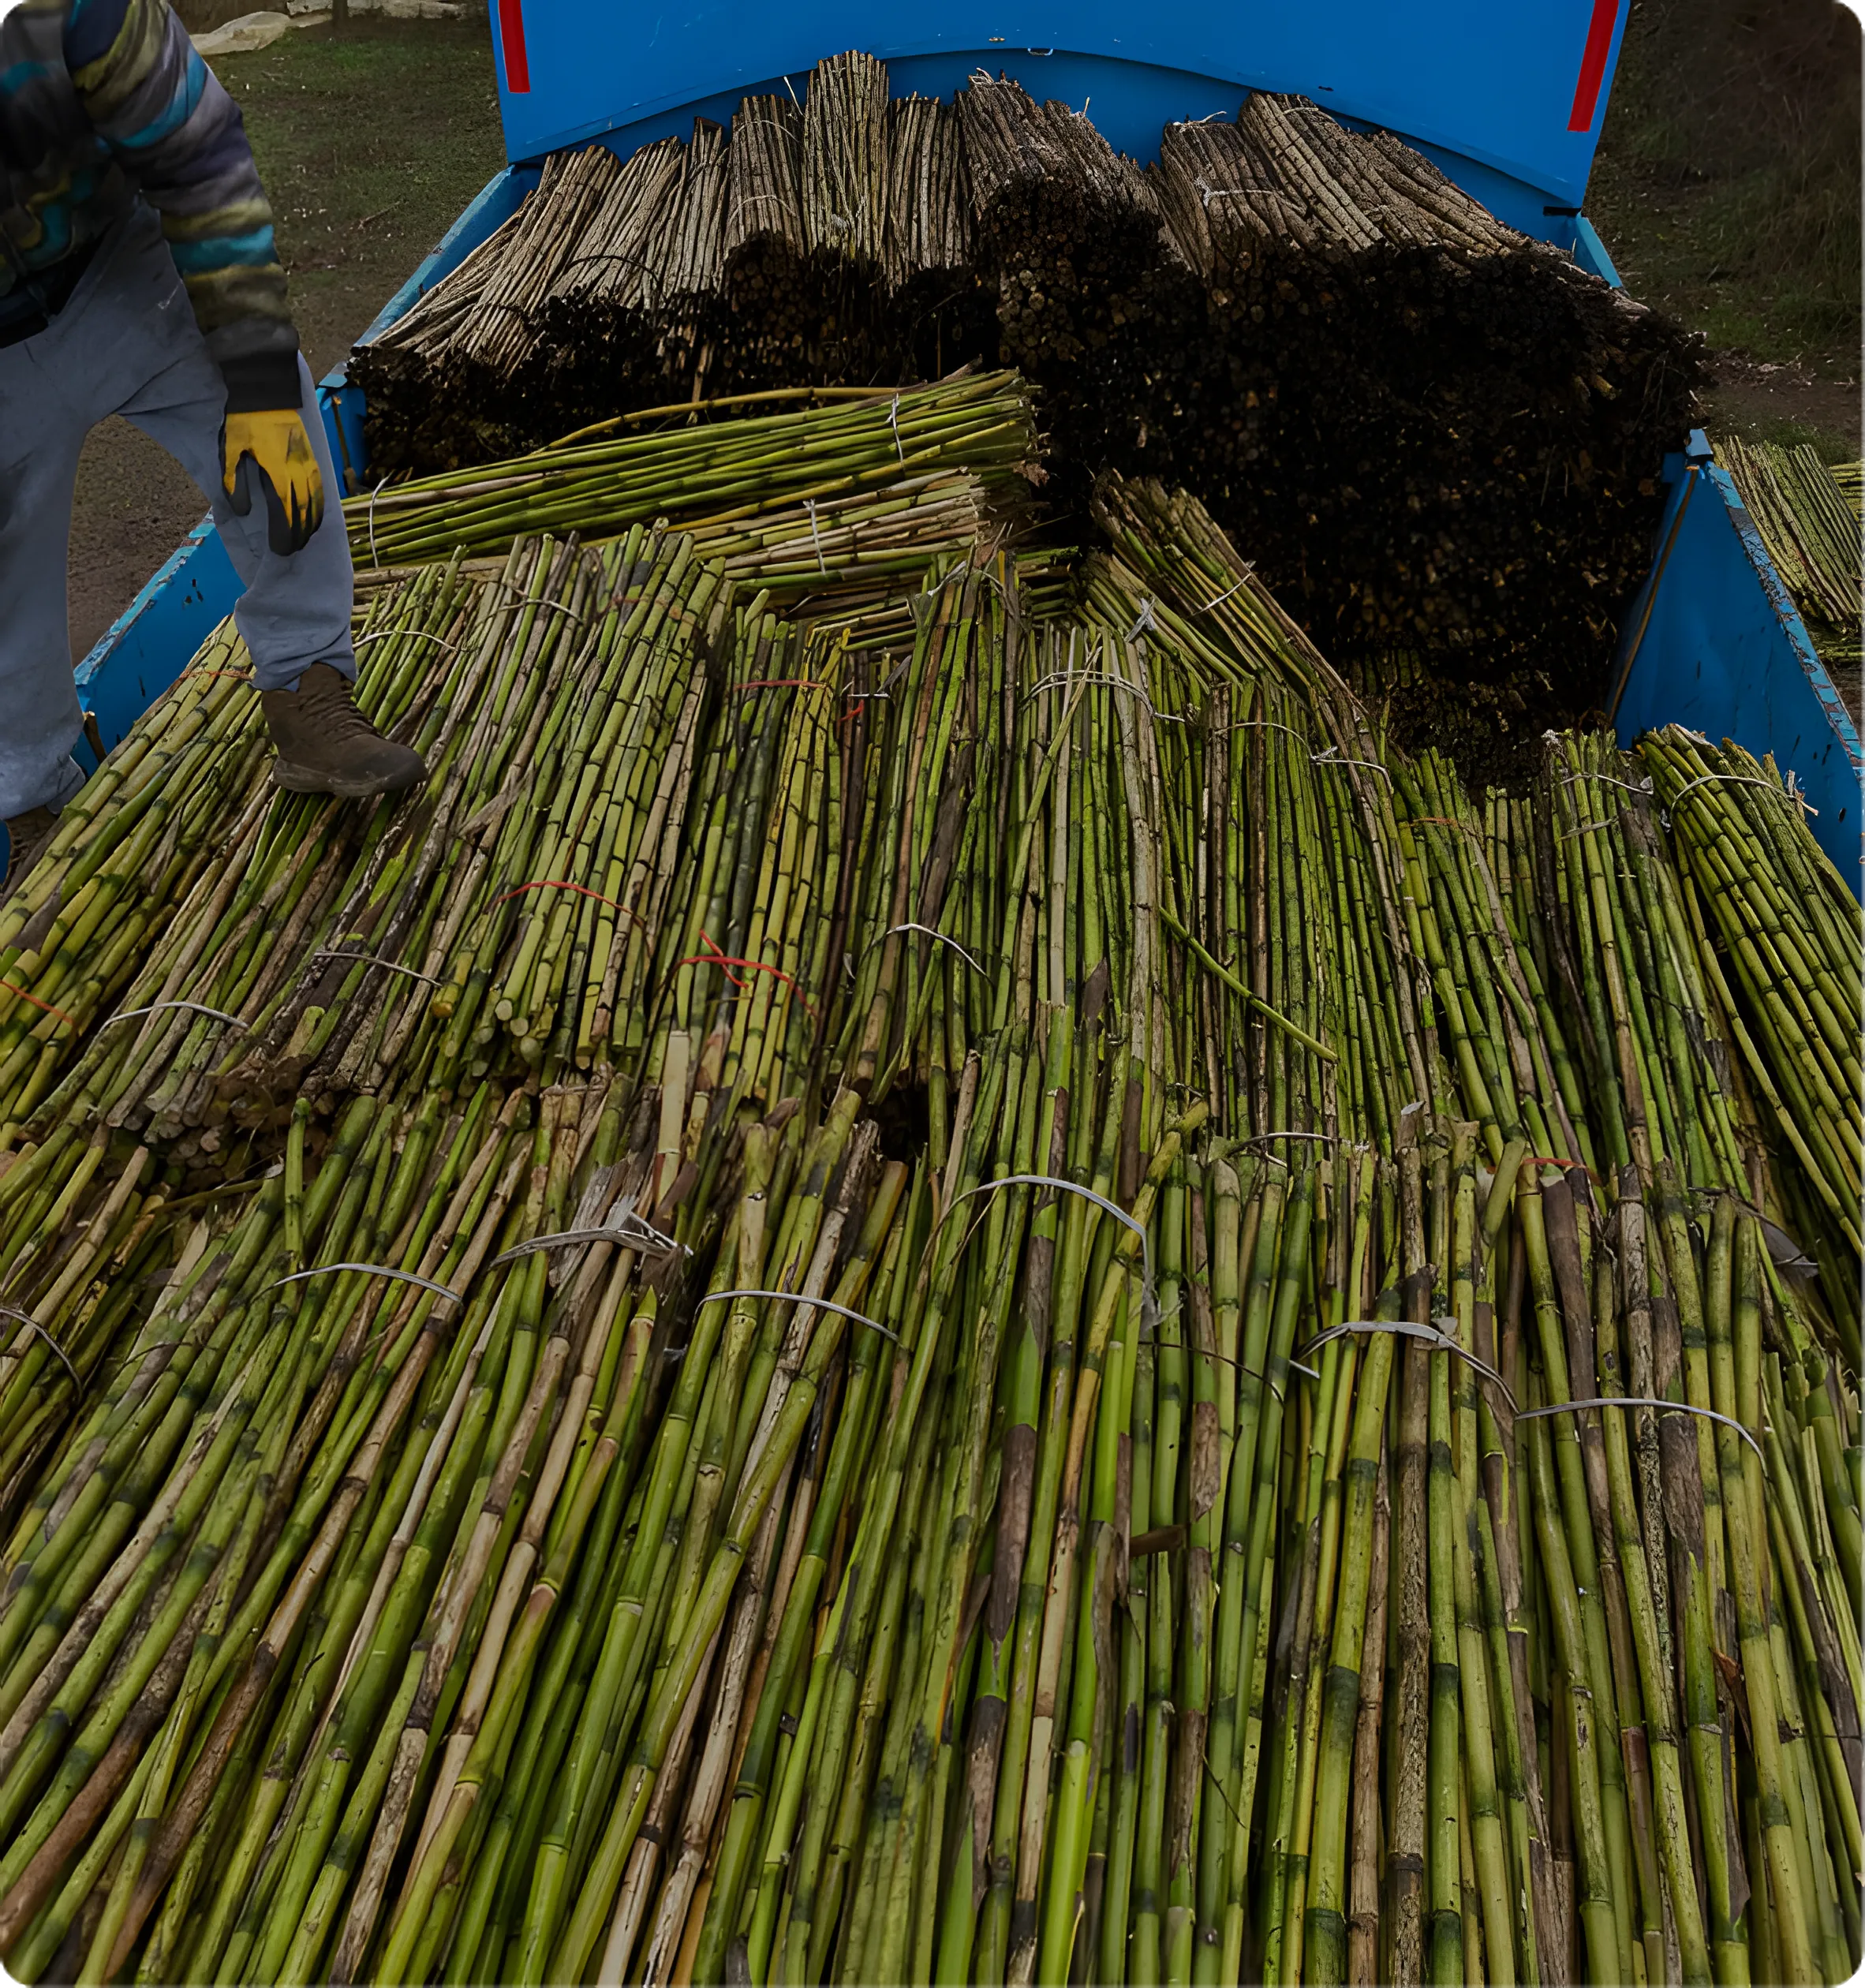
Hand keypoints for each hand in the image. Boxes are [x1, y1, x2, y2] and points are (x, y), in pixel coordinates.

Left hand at [221, 409, 325, 555]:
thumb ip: (234, 482)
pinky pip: (320, 488)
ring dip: (311, 524)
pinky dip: (319, 506)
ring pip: (316, 501)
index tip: (280, 550)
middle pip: (304, 511)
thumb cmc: (243, 420)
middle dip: (299, 535)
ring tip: (305, 540)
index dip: (285, 533)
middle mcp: (298, 471)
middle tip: (291, 552)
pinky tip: (315, 516)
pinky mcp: (312, 458)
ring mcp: (309, 464)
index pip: (286, 511)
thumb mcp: (229, 449)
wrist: (265, 391)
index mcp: (277, 471)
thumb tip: (242, 511)